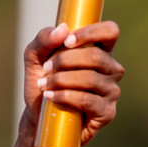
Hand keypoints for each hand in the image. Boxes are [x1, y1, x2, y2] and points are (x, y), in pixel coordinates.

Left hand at [22, 21, 123, 146]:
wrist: (38, 117)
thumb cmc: (42, 82)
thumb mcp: (35, 57)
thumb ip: (44, 39)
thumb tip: (62, 29)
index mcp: (100, 50)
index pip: (110, 32)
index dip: (91, 33)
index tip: (67, 41)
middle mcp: (111, 70)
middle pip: (96, 56)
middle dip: (65, 60)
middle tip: (45, 68)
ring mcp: (112, 91)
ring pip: (91, 78)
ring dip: (61, 80)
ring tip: (44, 85)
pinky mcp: (107, 112)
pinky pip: (88, 100)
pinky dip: (65, 96)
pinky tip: (51, 96)